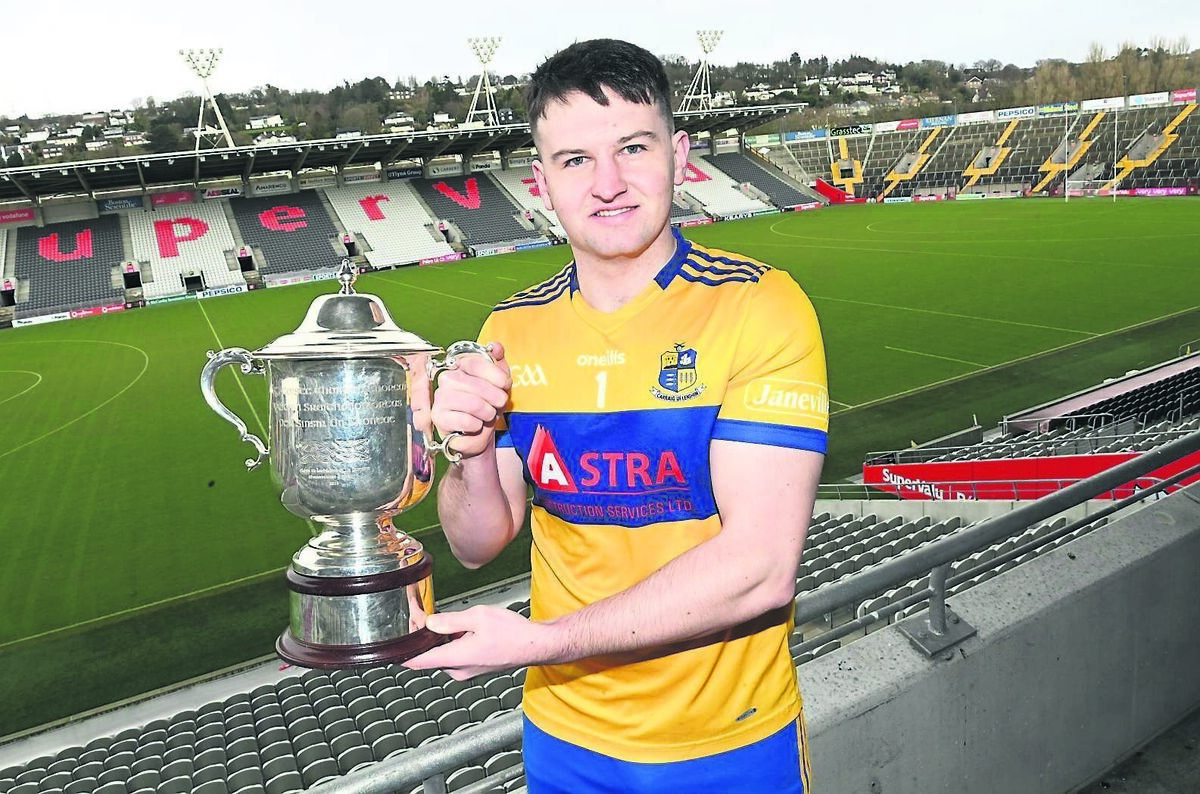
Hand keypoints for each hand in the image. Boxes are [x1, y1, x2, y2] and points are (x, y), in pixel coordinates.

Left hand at [405, 605, 557, 679]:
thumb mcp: (479, 617)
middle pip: (428, 653)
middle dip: (422, 634)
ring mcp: (466, 670)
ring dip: (437, 637)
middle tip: (420, 613)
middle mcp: (458, 669)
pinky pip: (454, 654)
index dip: (399, 654)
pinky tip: (459, 627)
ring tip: (441, 617)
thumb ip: (450, 621)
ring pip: (442, 652)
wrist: (536, 645)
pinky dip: (450, 641)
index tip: (387, 648)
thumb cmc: (513, 633)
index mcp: (456, 658)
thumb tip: (429, 623)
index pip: (418, 662)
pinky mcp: (474, 667)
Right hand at [431, 342, 511, 460]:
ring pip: (473, 404)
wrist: (476, 432)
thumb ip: (499, 363)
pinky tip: (475, 425)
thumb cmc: (487, 404)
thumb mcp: (498, 383)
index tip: (505, 384)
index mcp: (460, 366)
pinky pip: (467, 421)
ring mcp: (440, 397)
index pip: (475, 363)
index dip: (495, 374)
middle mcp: (447, 379)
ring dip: (488, 413)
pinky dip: (478, 425)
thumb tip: (497, 346)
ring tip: (487, 415)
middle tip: (499, 404)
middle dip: (495, 398)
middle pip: (476, 385)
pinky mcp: (438, 417)